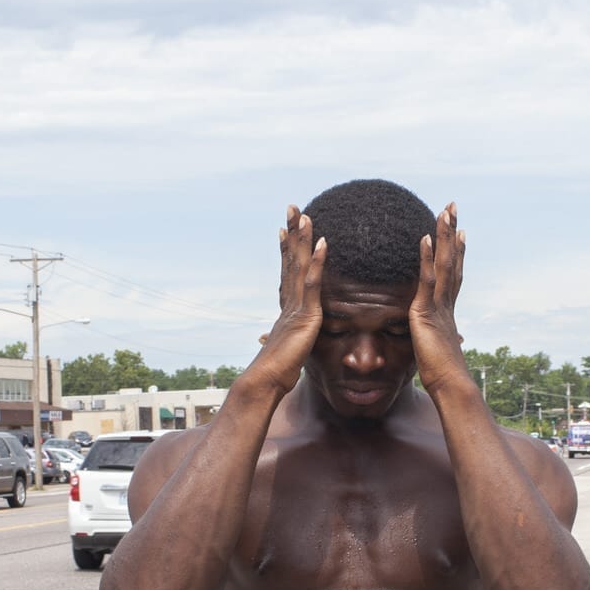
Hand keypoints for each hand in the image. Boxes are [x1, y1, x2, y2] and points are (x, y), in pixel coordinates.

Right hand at [242, 206, 327, 394]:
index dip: (287, 249)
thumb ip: (286, 340)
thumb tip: (273, 341)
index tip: (285, 229)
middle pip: (291, 260)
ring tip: (304, 214)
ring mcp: (296, 306)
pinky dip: (317, 263)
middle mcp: (289, 301)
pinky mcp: (305, 315)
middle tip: (293, 207)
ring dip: (302, 239)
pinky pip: (313, 284)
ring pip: (299, 265)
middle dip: (292, 233)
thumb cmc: (276, 371)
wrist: (266, 382)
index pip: (288, 272)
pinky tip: (323, 244)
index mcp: (288, 308)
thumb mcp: (287, 350)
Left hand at [411, 202, 471, 397]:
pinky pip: (427, 279)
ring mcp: (439, 305)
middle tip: (452, 209)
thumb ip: (443, 342)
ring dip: (444, 236)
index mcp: (446, 311)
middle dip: (452, 234)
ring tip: (444, 212)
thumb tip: (454, 344)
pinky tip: (425, 238)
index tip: (460, 234)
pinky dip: (427, 258)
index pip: (453, 276)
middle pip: (452, 261)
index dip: (458, 254)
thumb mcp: (440, 353)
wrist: (451, 386)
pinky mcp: (427, 311)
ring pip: (444, 264)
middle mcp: (446, 303)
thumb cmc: (445, 376)